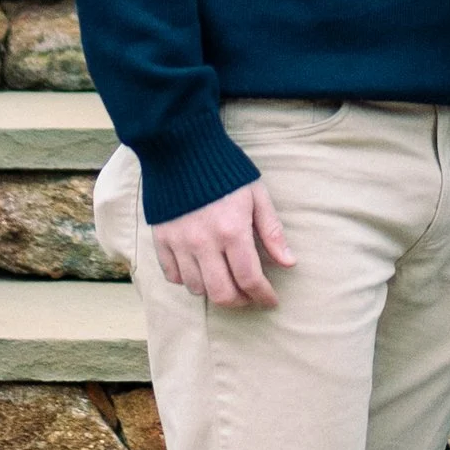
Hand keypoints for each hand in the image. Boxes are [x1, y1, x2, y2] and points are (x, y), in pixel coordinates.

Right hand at [149, 178, 291, 307]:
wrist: (181, 147)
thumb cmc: (225, 170)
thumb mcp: (256, 195)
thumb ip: (272, 232)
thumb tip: (288, 263)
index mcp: (231, 230)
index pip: (249, 279)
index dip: (263, 296)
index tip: (270, 300)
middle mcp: (203, 242)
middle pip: (221, 293)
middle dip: (240, 301)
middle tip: (249, 296)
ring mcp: (178, 242)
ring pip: (196, 288)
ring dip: (214, 291)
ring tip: (226, 281)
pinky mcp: (160, 239)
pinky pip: (172, 275)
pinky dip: (187, 279)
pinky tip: (200, 269)